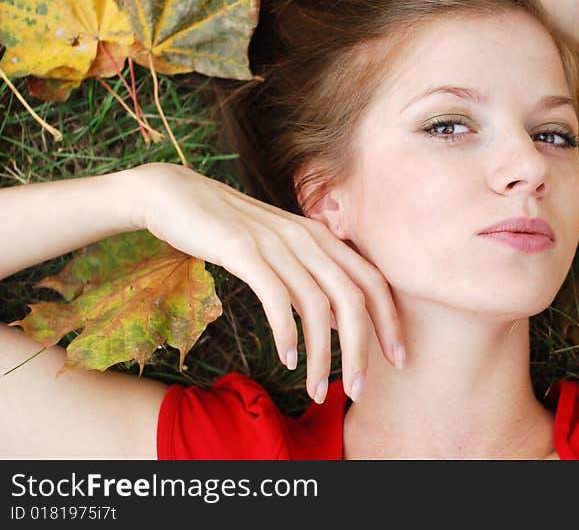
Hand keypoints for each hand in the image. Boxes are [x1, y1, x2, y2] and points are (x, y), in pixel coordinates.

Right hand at [130, 162, 403, 403]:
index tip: (397, 357)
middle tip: (362, 389)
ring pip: (318, 304)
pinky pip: (276, 297)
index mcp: (322, 238)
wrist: (175, 195)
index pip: (372, 281)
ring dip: (323, 354)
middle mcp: (307, 238)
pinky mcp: (242, 249)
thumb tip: (342, 320)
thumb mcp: (282, 253)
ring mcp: (277, 242)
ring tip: (317, 390)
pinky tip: (287, 360)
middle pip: (353, 297)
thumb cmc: (230, 230)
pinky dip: (286, 332)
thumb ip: (313, 280)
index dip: (390, 321)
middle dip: (363, 347)